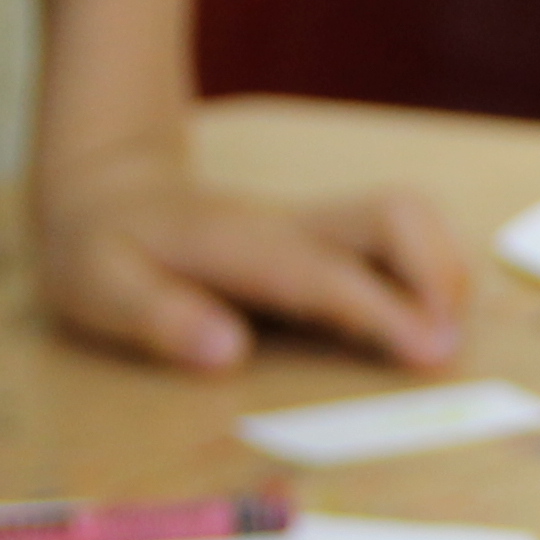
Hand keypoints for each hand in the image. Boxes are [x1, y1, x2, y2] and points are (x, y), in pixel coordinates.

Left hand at [33, 142, 469, 376]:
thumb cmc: (103, 250)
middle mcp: (294, 227)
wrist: (108, 187)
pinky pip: (404, 239)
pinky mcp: (333, 239)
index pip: (326, 274)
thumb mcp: (96, 287)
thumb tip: (226, 352)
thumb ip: (156, 317)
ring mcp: (319, 228)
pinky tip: (418, 323)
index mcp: (239, 245)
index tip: (433, 352)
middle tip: (442, 351)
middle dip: (440, 276)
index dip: (384, 311)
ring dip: (444, 275)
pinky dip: (432, 276)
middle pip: (395, 214)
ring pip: (409, 220)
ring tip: (434, 340)